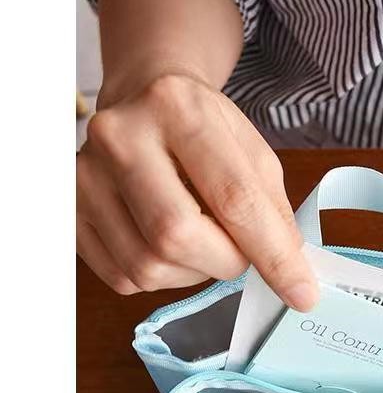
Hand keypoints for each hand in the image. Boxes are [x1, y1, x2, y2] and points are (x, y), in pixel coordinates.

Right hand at [76, 72, 318, 309]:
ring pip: (149, 267)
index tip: (302, 292)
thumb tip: (292, 275)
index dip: (272, 255)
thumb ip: (274, 212)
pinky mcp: (70, 211)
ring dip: (192, 272)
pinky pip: (123, 278)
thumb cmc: (203, 130)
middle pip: (178, 237)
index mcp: (178, 107)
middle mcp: (121, 136)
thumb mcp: (253, 154)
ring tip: (201, 240)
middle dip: (224, 263)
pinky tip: (167, 244)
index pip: (233, 198)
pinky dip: (160, 276)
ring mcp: (85, 174)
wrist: (143, 99)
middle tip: (239, 253)